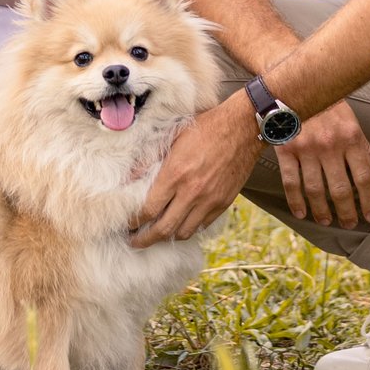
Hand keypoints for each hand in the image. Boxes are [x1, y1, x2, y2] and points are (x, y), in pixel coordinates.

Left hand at [130, 101, 256, 246]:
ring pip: (184, 232)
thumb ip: (150, 160)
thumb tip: (130, 178)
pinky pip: (202, 225)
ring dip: (167, 237)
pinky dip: (189, 228)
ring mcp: (209, 200)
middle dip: (145, 239)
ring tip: (157, 235)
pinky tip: (181, 224)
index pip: (148, 209)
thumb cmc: (206, 127)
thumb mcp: (173, 137)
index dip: (134, 221)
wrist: (242, 128)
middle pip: (163, 229)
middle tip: (135, 242)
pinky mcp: (223, 203)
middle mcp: (191, 192)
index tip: (127, 224)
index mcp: (175, 174)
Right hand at [275, 100, 369, 228]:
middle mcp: (330, 144)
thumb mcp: (353, 124)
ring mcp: (306, 148)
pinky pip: (291, 182)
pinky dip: (296, 201)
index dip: (369, 200)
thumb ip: (366, 150)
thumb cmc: (329, 107)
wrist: (296, 88)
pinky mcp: (286, 150)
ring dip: (322, 211)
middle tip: (349, 223)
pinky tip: (302, 213)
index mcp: (351, 137)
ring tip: (327, 221)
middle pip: (341, 189)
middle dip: (347, 212)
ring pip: (316, 190)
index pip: (365, 177)